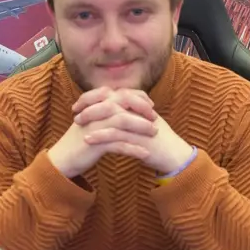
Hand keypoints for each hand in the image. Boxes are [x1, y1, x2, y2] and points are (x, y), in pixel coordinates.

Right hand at [46, 87, 158, 177]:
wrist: (62, 159)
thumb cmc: (79, 141)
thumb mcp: (92, 122)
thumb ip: (105, 112)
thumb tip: (125, 109)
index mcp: (95, 104)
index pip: (121, 93)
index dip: (137, 97)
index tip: (150, 105)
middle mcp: (95, 111)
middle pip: (124, 102)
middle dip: (142, 108)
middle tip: (155, 117)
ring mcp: (95, 126)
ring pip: (123, 121)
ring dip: (141, 127)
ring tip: (154, 133)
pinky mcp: (95, 143)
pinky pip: (119, 144)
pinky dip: (134, 149)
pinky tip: (145, 154)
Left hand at [73, 87, 193, 174]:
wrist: (174, 156)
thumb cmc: (157, 141)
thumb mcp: (143, 123)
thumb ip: (130, 114)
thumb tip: (112, 108)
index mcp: (138, 105)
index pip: (113, 93)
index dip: (94, 96)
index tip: (79, 103)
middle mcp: (138, 111)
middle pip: (110, 101)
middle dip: (90, 104)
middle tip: (75, 111)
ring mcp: (139, 124)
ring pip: (111, 116)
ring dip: (92, 118)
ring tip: (78, 123)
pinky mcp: (139, 139)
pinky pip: (116, 135)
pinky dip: (100, 136)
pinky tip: (88, 139)